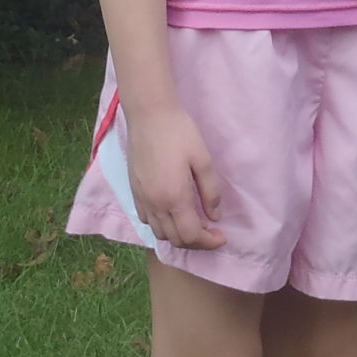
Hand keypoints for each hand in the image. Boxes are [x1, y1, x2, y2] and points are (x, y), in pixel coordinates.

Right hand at [124, 101, 225, 249]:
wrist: (149, 114)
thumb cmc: (180, 132)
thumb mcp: (203, 160)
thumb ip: (211, 191)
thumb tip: (214, 217)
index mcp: (174, 197)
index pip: (191, 235)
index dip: (209, 242)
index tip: (222, 236)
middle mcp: (155, 204)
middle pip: (175, 239)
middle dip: (195, 242)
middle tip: (211, 232)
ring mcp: (142, 198)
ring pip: (159, 233)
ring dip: (177, 235)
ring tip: (193, 224)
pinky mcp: (134, 191)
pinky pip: (146, 220)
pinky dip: (161, 225)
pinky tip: (172, 213)